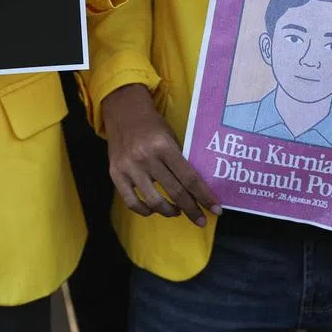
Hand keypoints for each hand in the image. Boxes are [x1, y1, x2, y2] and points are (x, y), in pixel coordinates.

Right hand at [103, 84, 221, 225]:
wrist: (122, 111)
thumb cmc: (152, 125)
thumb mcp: (170, 136)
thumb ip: (180, 160)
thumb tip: (197, 189)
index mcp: (163, 146)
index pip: (189, 178)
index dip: (204, 196)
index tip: (216, 209)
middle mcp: (146, 157)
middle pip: (175, 192)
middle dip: (192, 209)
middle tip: (201, 220)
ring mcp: (129, 167)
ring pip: (154, 201)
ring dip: (170, 212)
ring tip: (177, 211)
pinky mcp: (115, 174)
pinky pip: (132, 202)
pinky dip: (145, 210)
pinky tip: (154, 209)